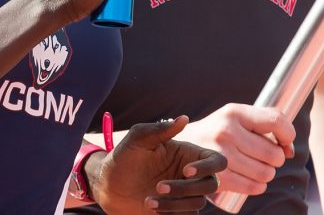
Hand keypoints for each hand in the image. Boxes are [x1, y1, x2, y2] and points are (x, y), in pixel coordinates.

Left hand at [89, 116, 226, 213]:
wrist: (107, 187)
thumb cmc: (123, 158)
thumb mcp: (137, 139)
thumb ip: (159, 129)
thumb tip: (184, 118)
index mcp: (188, 154)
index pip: (216, 160)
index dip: (208, 167)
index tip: (186, 171)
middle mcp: (191, 175)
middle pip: (211, 185)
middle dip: (186, 188)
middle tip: (158, 186)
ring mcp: (185, 195)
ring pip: (198, 203)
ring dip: (175, 203)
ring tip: (148, 200)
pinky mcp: (178, 211)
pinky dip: (171, 213)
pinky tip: (152, 207)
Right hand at [174, 104, 294, 196]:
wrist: (180, 147)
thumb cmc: (217, 132)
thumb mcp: (235, 117)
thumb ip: (266, 123)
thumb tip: (289, 150)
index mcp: (234, 112)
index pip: (276, 121)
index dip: (288, 135)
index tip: (283, 142)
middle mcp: (227, 131)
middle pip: (274, 154)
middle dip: (275, 159)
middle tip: (263, 156)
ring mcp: (221, 154)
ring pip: (266, 173)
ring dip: (266, 174)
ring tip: (254, 167)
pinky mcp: (217, 176)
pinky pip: (253, 187)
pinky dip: (257, 186)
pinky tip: (250, 179)